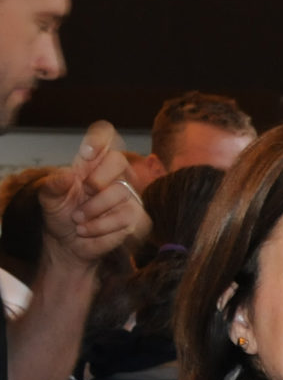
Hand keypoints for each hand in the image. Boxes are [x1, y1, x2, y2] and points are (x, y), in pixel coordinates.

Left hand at [37, 121, 147, 267]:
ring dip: (92, 210)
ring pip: (120, 192)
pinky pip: (123, 217)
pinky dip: (98, 227)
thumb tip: (66, 174)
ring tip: (78, 220)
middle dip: (96, 179)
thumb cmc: (62, 214)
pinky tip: (87, 231)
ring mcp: (128, 194)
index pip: (105, 135)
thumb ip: (53, 185)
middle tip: (84, 193)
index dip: (99, 138)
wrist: (68, 243)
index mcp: (93, 162)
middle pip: (118, 159)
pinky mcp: (136, 216)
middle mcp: (114, 174)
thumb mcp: (48, 199)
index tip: (86, 154)